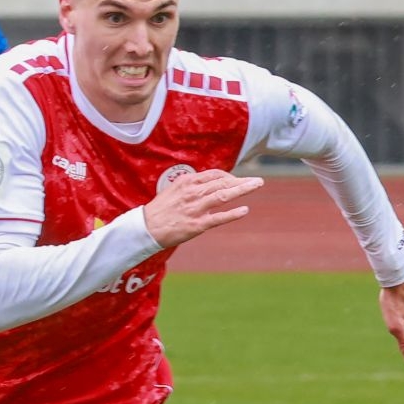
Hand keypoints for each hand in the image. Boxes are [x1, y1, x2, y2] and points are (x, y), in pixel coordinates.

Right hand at [141, 168, 261, 248]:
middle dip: (242, 181)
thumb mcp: (173, 190)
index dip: (229, 176)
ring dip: (243, 189)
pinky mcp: (197, 225)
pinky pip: (219, 218)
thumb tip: (208, 184)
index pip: (215, 175)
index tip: (237, 181)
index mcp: (187, 182)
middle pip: (223, 183)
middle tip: (258, 181)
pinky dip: (233, 213)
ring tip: (257, 185)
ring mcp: (196, 209)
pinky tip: (245, 210)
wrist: (145, 228)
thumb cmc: (159, 211)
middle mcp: (193, 193)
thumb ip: (191, 186)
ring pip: (224, 195)